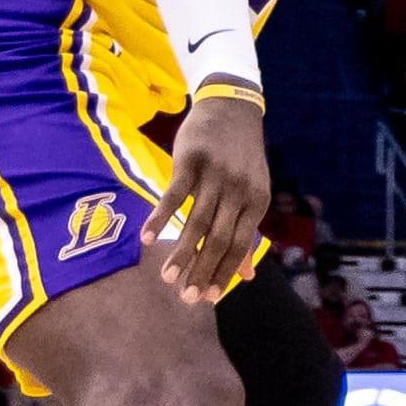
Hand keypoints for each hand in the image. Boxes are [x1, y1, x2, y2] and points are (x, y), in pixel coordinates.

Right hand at [150, 90, 269, 302]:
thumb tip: (246, 277)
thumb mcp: (252, 192)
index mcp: (257, 202)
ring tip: (166, 277)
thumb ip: (247, 233)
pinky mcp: (192, 160)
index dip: (224, 272)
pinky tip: (148, 238)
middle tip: (185, 297)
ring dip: (181, 252)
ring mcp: (216, 175)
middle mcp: (240, 191)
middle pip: (219, 238)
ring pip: (197, 221)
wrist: (232, 108)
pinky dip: (160, 217)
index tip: (206, 297)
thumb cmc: (241, 157)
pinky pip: (174, 194)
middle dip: (202, 270)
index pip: (240, 245)